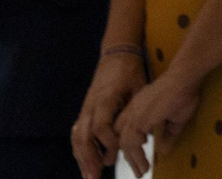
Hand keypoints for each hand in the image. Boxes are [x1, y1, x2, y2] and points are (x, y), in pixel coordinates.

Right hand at [71, 53, 146, 178]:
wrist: (116, 55)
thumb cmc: (130, 71)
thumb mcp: (139, 85)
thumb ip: (138, 110)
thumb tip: (144, 137)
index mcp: (105, 98)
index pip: (100, 126)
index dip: (108, 141)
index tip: (118, 153)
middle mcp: (90, 106)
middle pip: (83, 135)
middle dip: (88, 157)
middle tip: (95, 177)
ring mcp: (85, 109)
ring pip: (77, 136)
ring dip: (82, 158)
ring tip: (89, 176)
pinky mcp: (85, 111)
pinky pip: (78, 133)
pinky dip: (80, 149)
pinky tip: (86, 163)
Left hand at [112, 67, 199, 175]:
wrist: (184, 77)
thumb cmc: (184, 91)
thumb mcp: (176, 116)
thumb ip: (169, 133)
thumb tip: (164, 150)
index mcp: (138, 108)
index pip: (126, 131)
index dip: (129, 146)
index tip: (136, 159)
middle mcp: (132, 111)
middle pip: (122, 139)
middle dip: (129, 158)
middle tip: (138, 171)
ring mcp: (134, 114)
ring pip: (125, 143)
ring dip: (133, 159)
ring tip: (142, 171)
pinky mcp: (140, 118)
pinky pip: (132, 141)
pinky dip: (136, 153)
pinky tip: (144, 159)